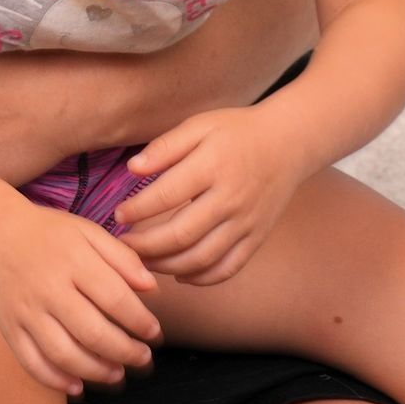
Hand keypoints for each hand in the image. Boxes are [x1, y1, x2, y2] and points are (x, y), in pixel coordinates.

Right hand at [0, 197, 160, 394]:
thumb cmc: (46, 232)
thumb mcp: (86, 230)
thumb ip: (122, 256)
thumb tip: (152, 288)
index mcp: (72, 259)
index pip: (115, 298)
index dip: (140, 321)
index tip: (154, 332)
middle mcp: (49, 287)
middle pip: (93, 332)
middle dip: (125, 352)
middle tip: (143, 358)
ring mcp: (27, 311)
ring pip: (65, 354)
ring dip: (96, 371)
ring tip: (117, 374)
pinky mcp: (10, 328)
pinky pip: (33, 363)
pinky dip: (56, 381)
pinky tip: (78, 386)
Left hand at [115, 104, 302, 283]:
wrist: (287, 143)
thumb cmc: (236, 131)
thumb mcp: (200, 125)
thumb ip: (166, 146)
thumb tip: (132, 168)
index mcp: (212, 166)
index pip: (166, 195)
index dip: (137, 210)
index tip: (117, 216)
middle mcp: (230, 199)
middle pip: (181, 234)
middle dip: (145, 246)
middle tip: (122, 246)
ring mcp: (245, 223)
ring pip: (201, 258)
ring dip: (167, 266)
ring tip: (143, 262)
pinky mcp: (256, 238)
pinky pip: (227, 268)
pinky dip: (201, 278)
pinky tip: (179, 274)